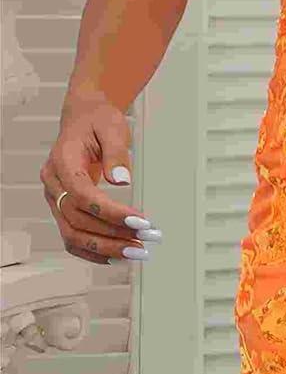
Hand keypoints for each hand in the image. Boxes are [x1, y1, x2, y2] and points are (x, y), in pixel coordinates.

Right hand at [39, 87, 160, 263]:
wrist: (84, 117)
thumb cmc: (97, 120)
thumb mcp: (112, 126)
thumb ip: (116, 152)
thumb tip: (122, 179)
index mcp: (62, 161)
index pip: (82, 195)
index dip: (110, 212)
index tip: (139, 221)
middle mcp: (53, 183)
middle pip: (77, 219)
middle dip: (112, 235)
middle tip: (144, 242)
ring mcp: (55, 198)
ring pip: (73, 234)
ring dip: (105, 247)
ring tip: (136, 252)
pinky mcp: (63, 208)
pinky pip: (72, 236)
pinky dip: (93, 251)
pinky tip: (117, 256)